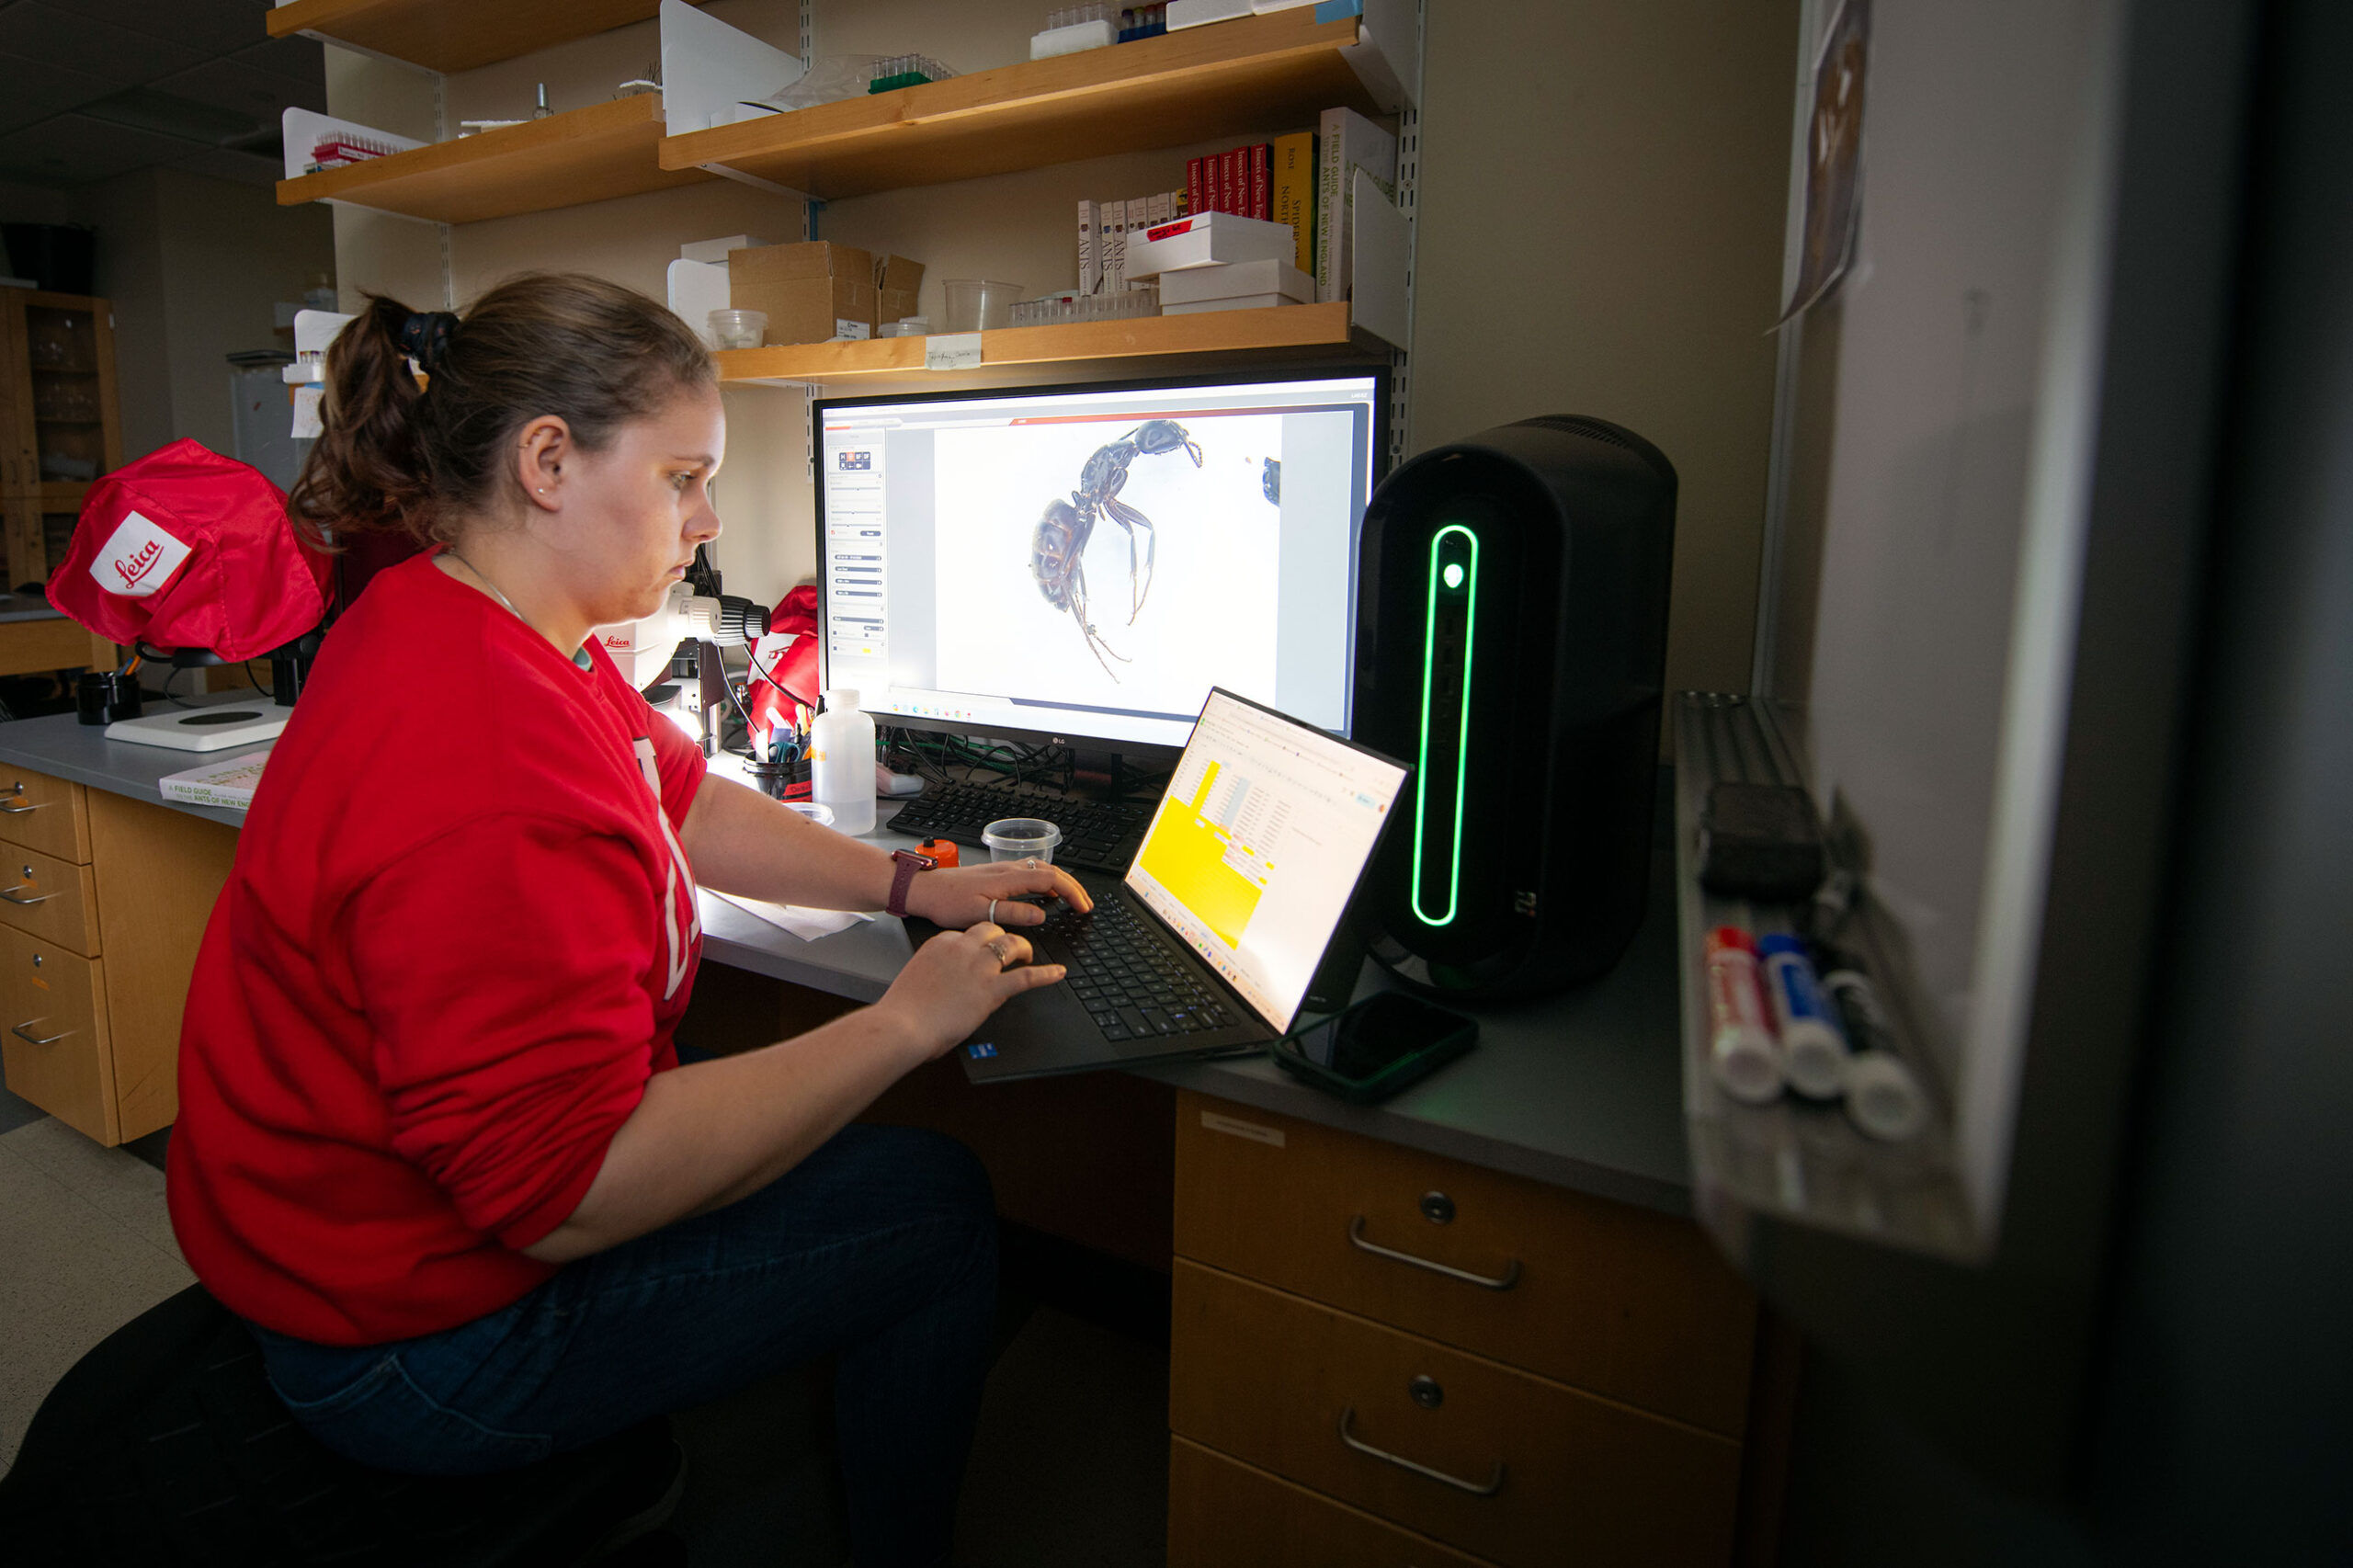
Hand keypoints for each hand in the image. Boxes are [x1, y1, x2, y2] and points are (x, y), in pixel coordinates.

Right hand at [875, 921, 1065, 1058]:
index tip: (982, 950)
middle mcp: (963, 947)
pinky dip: (1046, 974)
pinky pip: (1027, 976)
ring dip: (1024, 949)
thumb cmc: (903, 1010)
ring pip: (1011, 945)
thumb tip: (945, 984)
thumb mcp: (918, 979)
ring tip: (1029, 955)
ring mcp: (979, 966)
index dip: (979, 942)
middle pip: (992, 930)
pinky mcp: (992, 988)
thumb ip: (935, 974)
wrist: (901, 1025)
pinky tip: (1057, 972)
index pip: (968, 934)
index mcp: (941, 943)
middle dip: (1003, 937)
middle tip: (1011, 948)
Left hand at [903, 858, 1092, 928]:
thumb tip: (1041, 915)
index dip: (1071, 893)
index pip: (1050, 881)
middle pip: (1050, 872)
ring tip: (1072, 897)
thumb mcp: (981, 914)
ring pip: (1041, 869)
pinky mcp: (996, 874)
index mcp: (1007, 879)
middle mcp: (1007, 870)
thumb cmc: (948, 903)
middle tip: (1086, 904)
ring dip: (1061, 881)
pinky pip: (1029, 872)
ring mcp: (1002, 870)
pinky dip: (1046, 880)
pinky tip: (1045, 892)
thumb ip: (1012, 914)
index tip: (1083, 908)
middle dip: (1073, 887)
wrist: (925, 890)